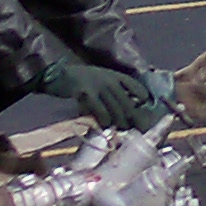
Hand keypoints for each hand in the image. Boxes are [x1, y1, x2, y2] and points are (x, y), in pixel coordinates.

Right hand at [44, 56, 172, 129]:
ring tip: (123, 130)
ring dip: (120, 122)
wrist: (59, 75)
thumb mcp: (102, 80)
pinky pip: (100, 110)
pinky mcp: (86, 94)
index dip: (143, 99)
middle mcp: (110, 80)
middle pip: (127, 102)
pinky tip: (105, 126)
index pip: (136, 87)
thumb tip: (126, 108)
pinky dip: (104, 120)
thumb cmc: (82, 80)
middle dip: (133, 117)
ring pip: (116, 108)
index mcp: (115, 76)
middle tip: (137, 128)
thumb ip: (113, 91)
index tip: (146, 110)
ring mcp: (99, 87)